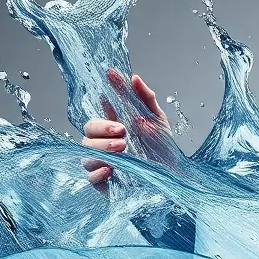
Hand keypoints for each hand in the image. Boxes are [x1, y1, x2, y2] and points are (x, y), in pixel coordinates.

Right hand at [81, 71, 169, 187]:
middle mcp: (104, 142)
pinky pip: (89, 177)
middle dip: (102, 129)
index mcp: (114, 125)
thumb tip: (134, 77)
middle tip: (123, 132)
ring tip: (123, 149)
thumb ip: (146, 99)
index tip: (111, 102)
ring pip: (86, 152)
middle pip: (88, 130)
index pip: (98, 110)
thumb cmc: (163, 149)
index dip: (101, 103)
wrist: (172, 177)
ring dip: (101, 149)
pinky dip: (97, 173)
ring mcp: (101, 161)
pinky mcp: (102, 181)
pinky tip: (112, 170)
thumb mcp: (158, 121)